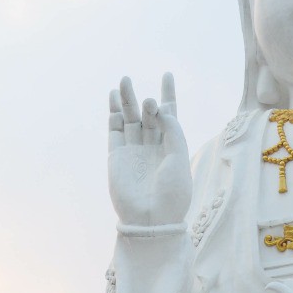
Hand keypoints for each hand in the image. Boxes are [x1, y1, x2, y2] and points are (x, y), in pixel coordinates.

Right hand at [108, 73, 191, 227]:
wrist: (151, 218)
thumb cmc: (172, 191)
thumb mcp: (179, 156)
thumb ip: (172, 130)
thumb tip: (159, 108)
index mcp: (171, 145)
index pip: (170, 114)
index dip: (168, 94)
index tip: (167, 74)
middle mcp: (152, 145)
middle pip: (147, 114)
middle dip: (142, 97)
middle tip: (133, 80)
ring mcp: (134, 150)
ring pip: (129, 119)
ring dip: (125, 100)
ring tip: (123, 81)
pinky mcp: (117, 157)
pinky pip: (114, 131)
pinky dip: (113, 114)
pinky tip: (112, 99)